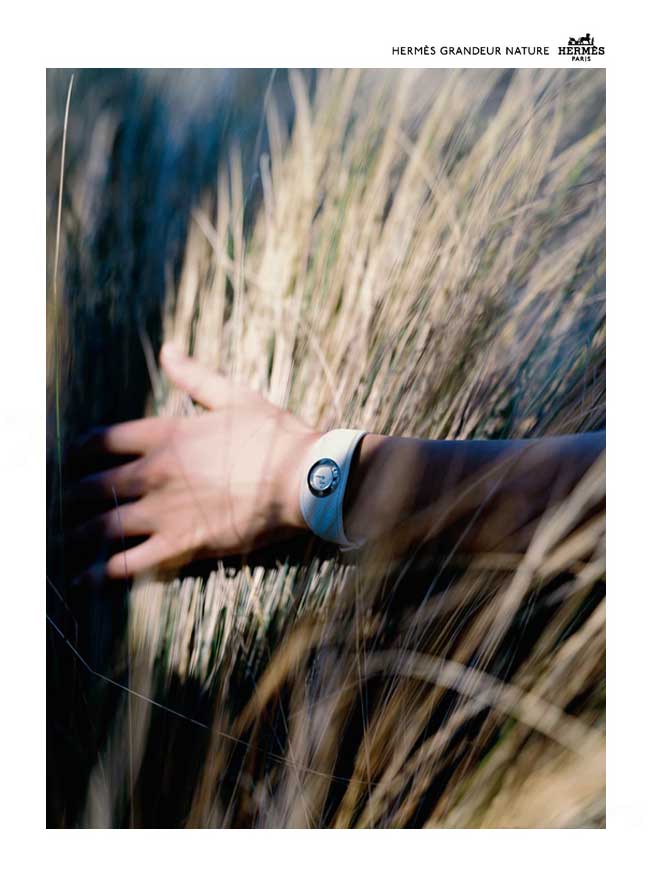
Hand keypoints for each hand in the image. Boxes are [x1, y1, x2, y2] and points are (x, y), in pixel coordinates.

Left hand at [67, 344, 318, 582]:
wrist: (305, 480)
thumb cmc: (275, 436)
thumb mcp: (235, 396)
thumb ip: (194, 376)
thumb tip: (168, 350)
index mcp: (166, 435)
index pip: (102, 440)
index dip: (79, 449)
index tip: (72, 457)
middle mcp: (156, 473)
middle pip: (93, 486)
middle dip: (73, 494)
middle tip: (65, 500)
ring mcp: (166, 512)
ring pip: (103, 526)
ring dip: (78, 533)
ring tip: (66, 538)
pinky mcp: (182, 545)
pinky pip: (130, 564)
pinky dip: (101, 572)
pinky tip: (83, 577)